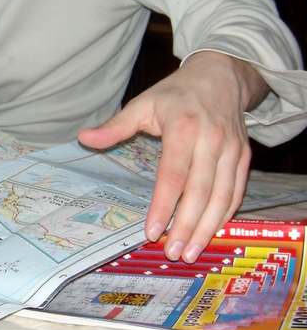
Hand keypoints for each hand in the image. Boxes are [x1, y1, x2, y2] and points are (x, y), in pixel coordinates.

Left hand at [77, 51, 268, 262]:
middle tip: (174, 254)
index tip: (152, 232)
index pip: (173, 175)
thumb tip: (84, 138)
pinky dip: (225, 215)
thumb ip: (115, 126)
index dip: (163, 206)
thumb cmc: (177, 93)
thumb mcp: (143, 103)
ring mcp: (232, 150)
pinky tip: (212, 232)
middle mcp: (211, 141)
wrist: (221, 75)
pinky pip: (236, 192)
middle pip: (199, 192)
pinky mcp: (244, 157)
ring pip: (222, 197)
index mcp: (183, 129)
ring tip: (192, 252)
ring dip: (208, 228)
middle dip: (187, 226)